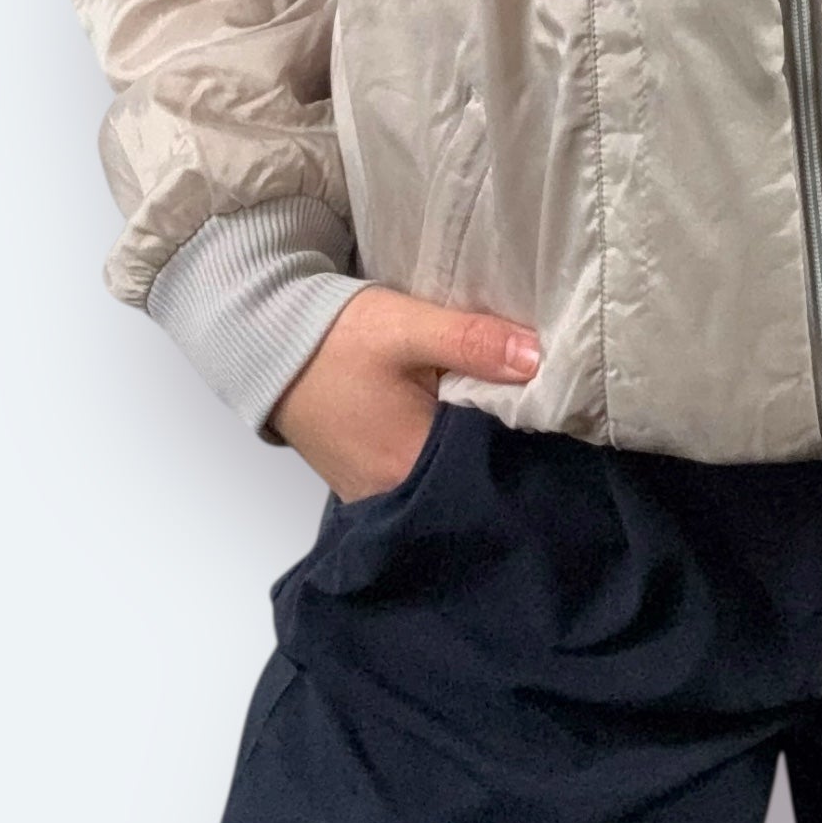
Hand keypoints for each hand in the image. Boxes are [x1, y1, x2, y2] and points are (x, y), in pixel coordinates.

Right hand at [267, 285, 540, 502]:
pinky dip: (444, 444)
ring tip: (504, 403)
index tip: (554, 404)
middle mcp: (393, 494)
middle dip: (504, 440)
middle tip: (537, 400)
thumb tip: (538, 357)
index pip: (492, 465)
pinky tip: (461, 413)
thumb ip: (472, 341)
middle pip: (472, 475)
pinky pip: (422, 469)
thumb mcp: (408, 327)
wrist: (267, 343)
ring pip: (448, 473)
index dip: (527, 434)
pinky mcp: (367, 476)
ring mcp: (377, 491)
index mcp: (410, 466)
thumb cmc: (336, 339)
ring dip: (473, 441)